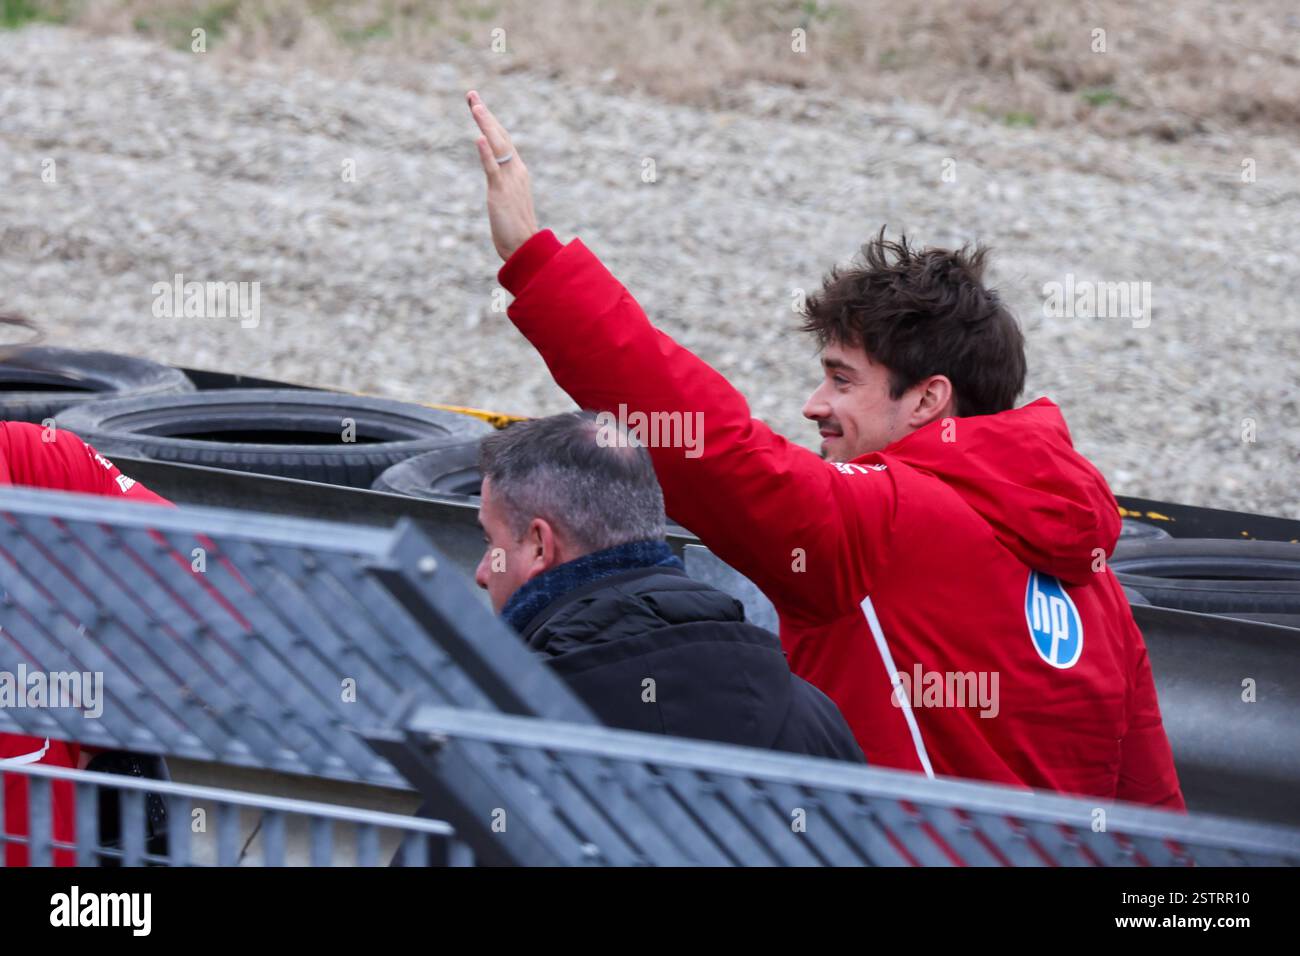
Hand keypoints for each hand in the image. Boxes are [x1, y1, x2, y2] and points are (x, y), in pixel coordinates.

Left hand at [467, 90, 538, 261]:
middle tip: (472, 95)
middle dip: (485, 115)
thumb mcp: (508, 200)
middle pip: (500, 136)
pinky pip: (492, 169)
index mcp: (517, 172)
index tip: (477, 105)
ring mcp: (509, 180)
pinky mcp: (500, 192)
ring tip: (475, 106)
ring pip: (497, 146)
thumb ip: (503, 184)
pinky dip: (485, 153)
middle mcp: (516, 171)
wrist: (525, 247)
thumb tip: (496, 177)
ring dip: (486, 124)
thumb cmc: (516, 229)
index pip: (502, 141)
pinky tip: (478, 137)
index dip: (490, 122)